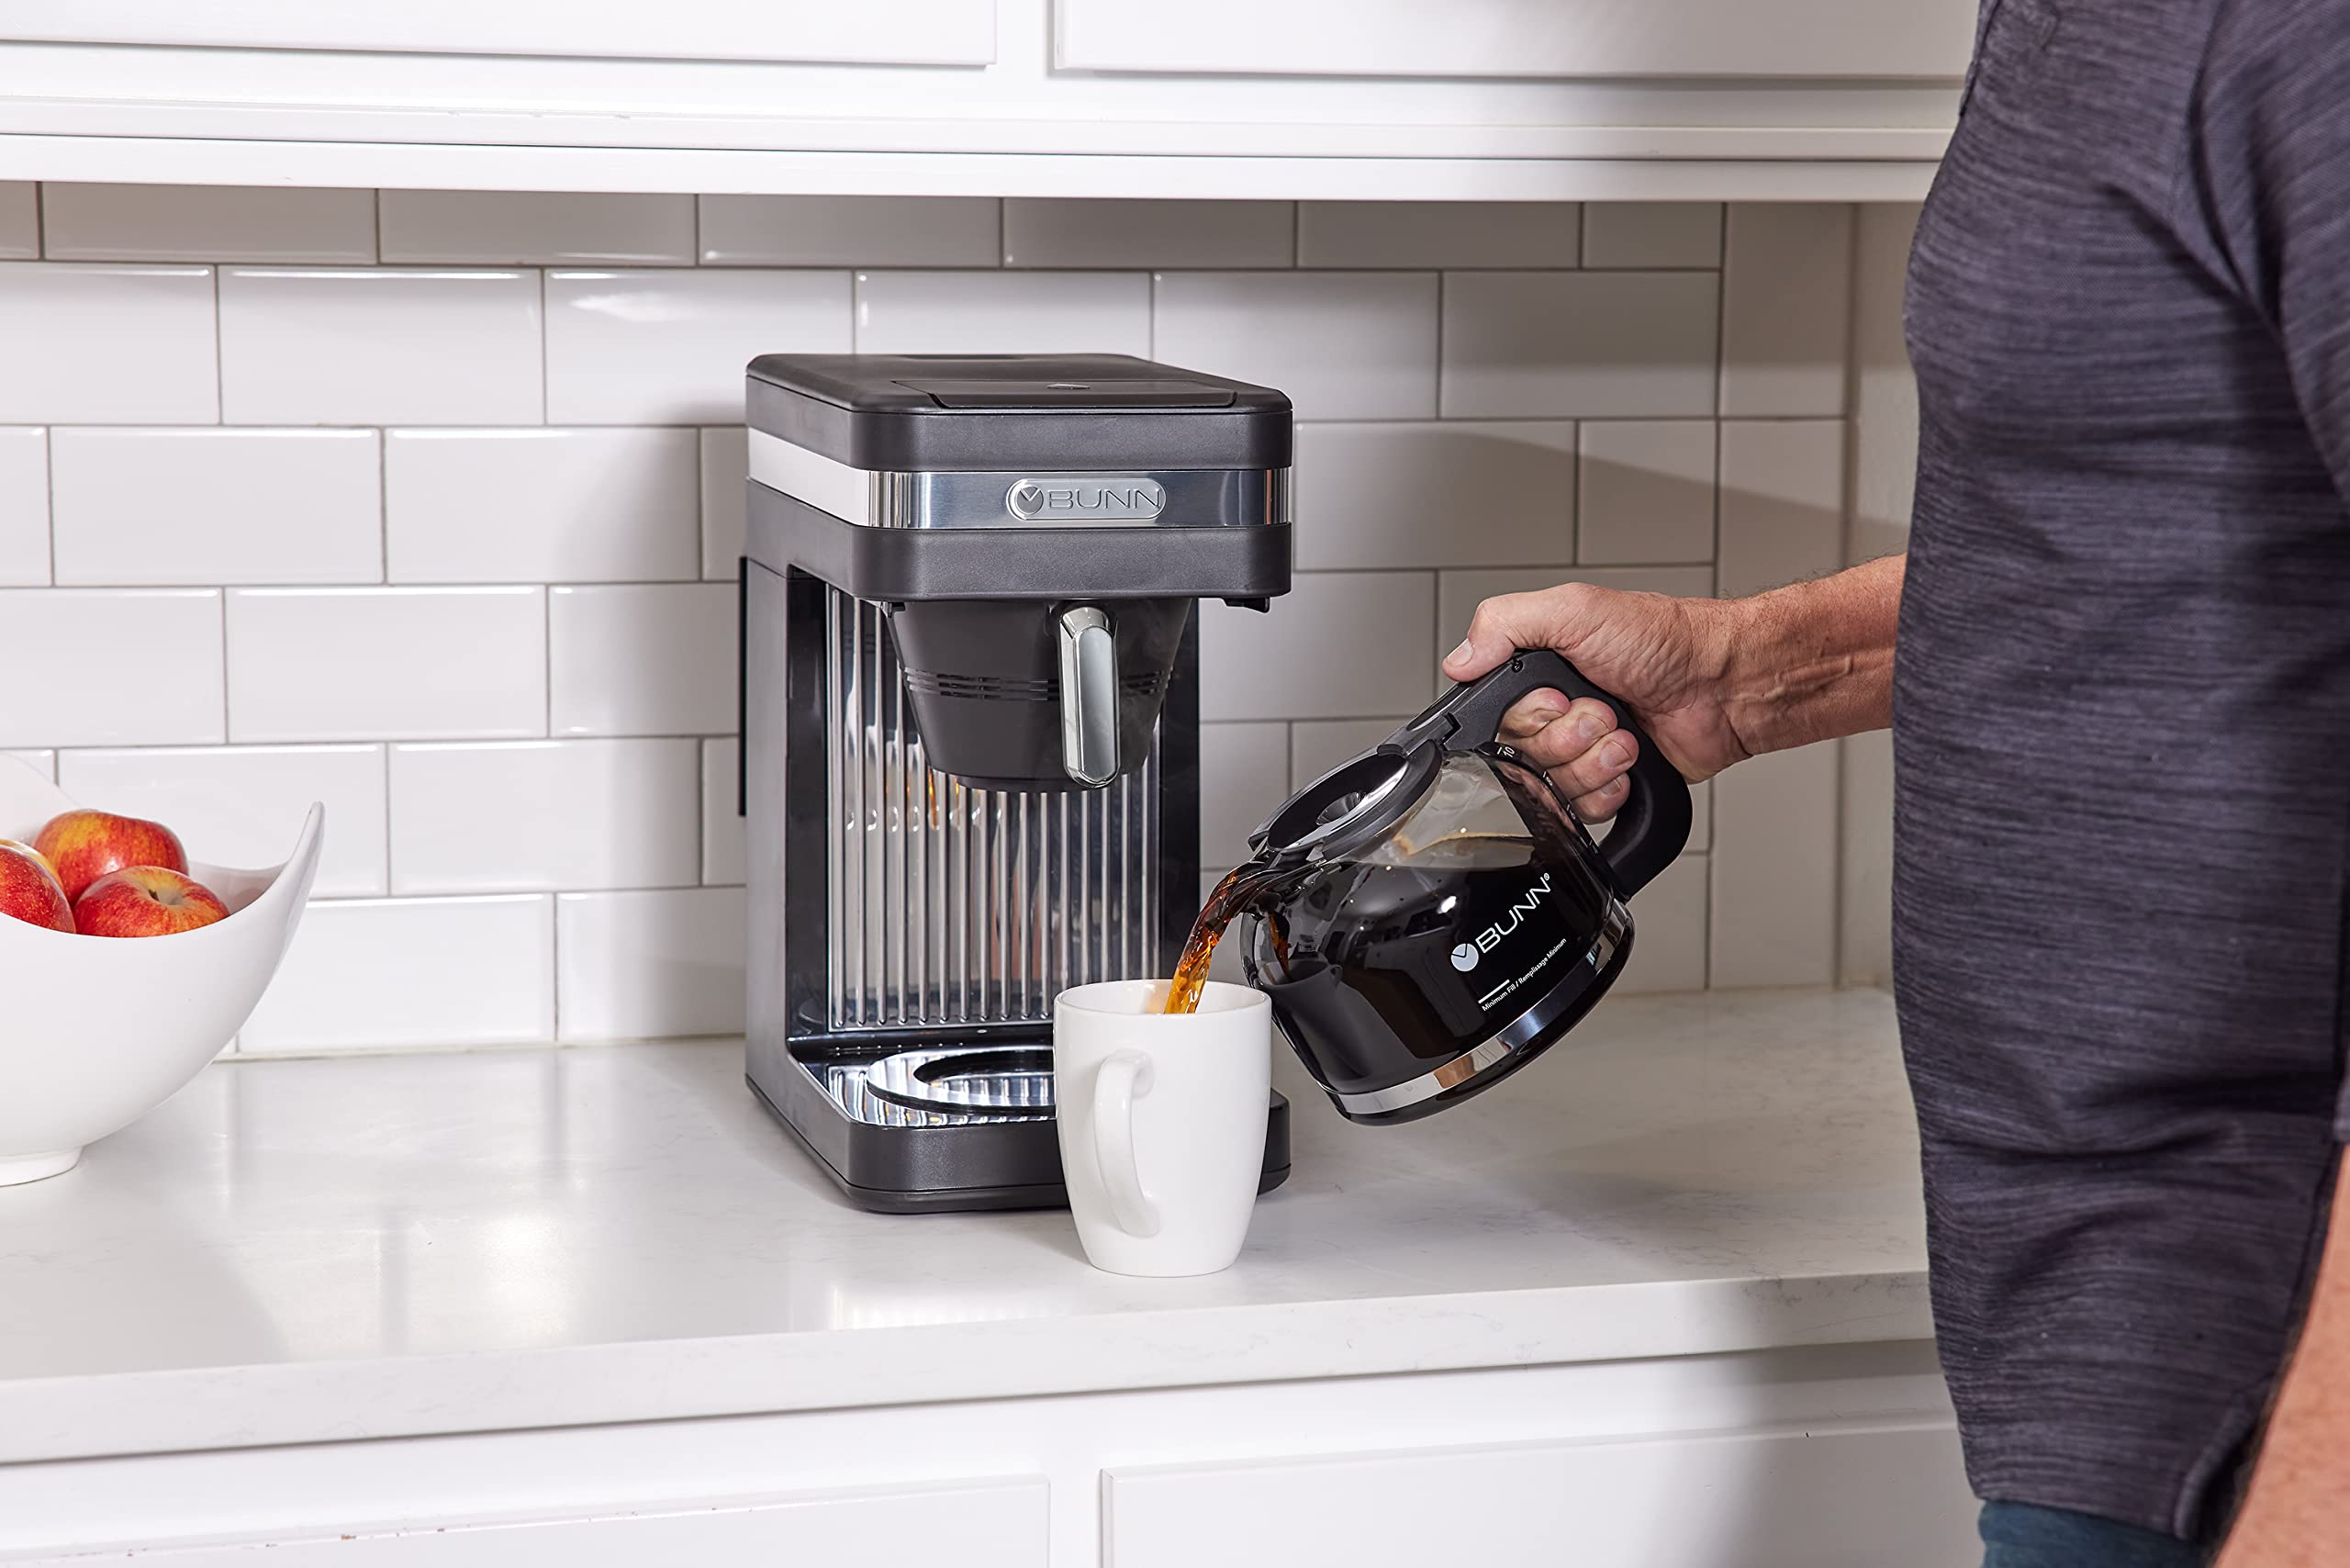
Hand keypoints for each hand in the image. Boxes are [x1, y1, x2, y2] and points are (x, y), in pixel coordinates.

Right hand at [1441, 583, 1746, 822]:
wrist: (1724, 685)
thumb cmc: (1664, 641)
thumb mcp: (1575, 609)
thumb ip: (1504, 622)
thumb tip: (1458, 660)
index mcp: (1535, 675)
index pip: (1493, 721)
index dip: (1528, 718)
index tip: (1559, 697)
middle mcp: (1554, 716)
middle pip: (1522, 760)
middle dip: (1566, 739)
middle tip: (1601, 710)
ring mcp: (1580, 753)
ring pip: (1552, 792)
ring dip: (1592, 763)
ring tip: (1624, 733)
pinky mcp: (1607, 785)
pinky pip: (1583, 813)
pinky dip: (1609, 790)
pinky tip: (1629, 763)